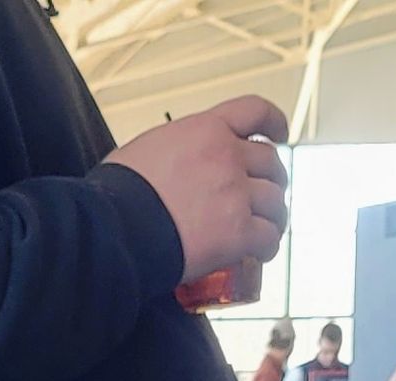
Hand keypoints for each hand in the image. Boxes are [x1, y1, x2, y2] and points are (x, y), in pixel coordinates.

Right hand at [111, 97, 289, 284]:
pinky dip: (269, 246)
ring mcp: (235, 194)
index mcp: (206, 129)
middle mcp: (227, 156)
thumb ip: (175, 148)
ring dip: (275, 217)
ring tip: (266, 230)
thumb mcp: (147, 148)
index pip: (254, 112)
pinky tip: (261, 253)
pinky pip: (268, 237)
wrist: (115, 228)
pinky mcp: (237, 233)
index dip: (273, 122)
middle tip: (266, 197)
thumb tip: (173, 164)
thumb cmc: (118, 193)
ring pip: (275, 202)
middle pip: (270, 163)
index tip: (279, 134)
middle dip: (273, 180)